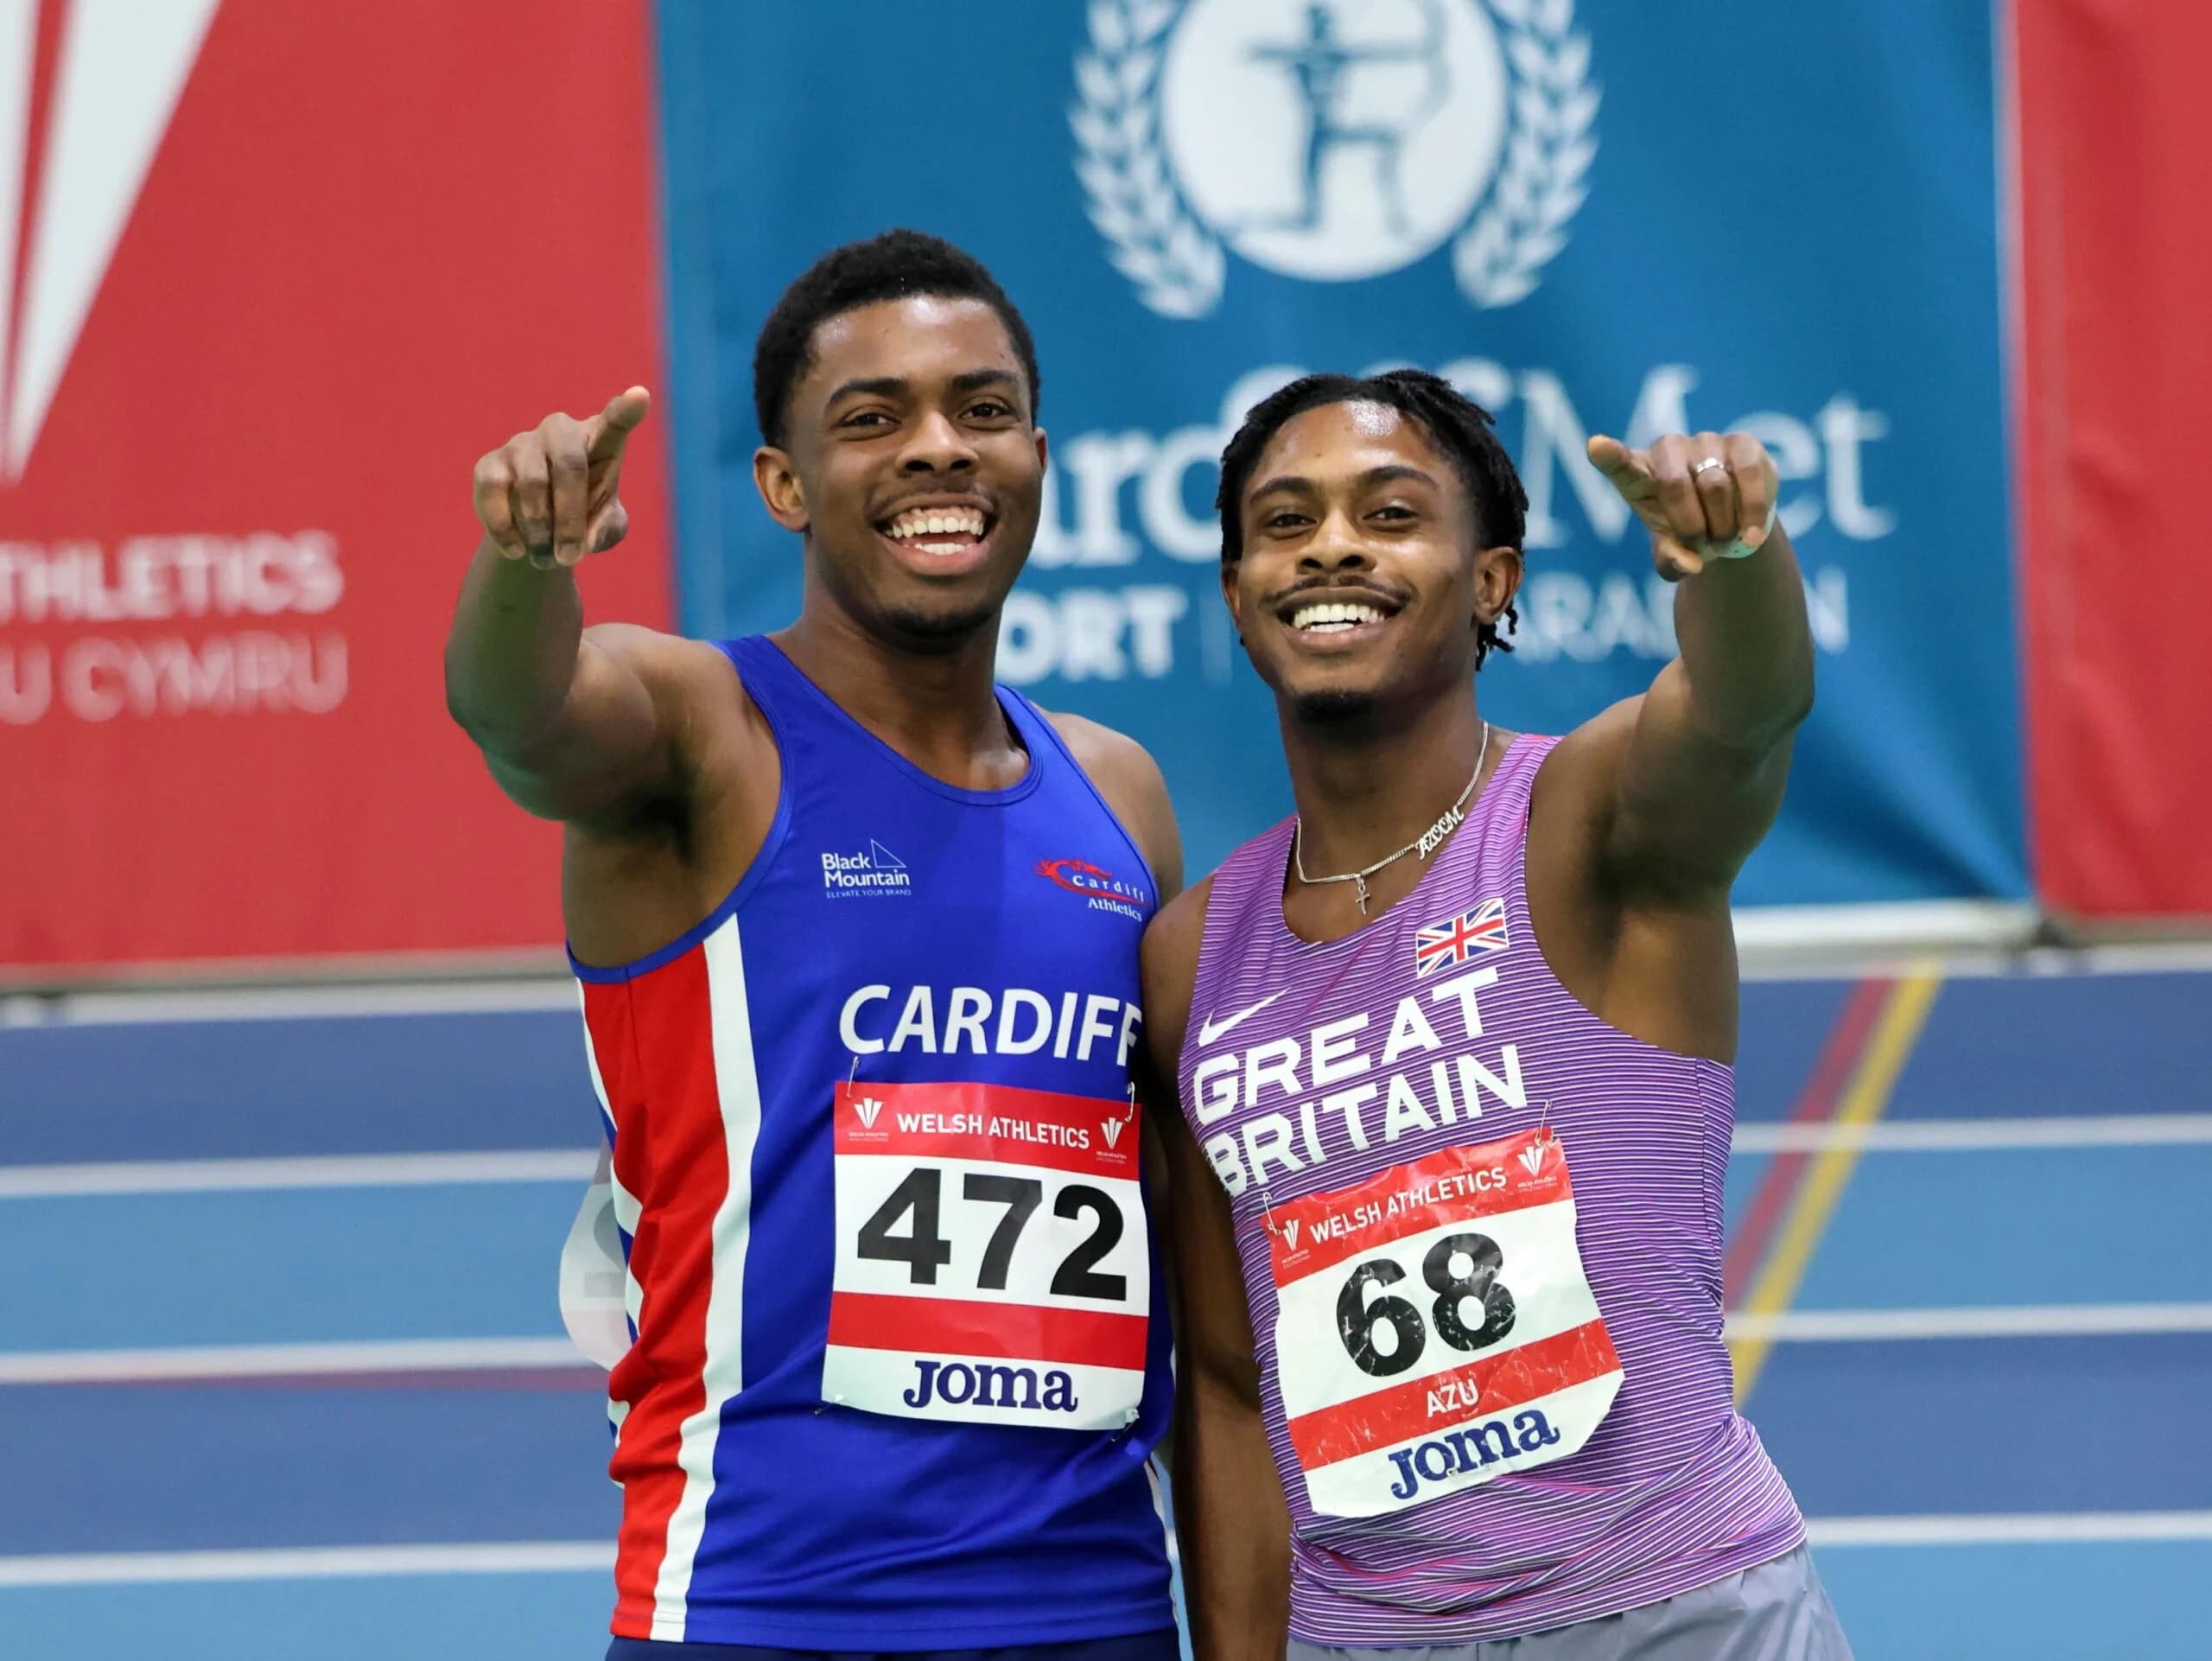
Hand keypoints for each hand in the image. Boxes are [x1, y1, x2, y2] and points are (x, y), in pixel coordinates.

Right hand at [473, 386, 650, 568]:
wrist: (537, 532)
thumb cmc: (583, 519)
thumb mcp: (605, 529)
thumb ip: (605, 529)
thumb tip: (586, 540)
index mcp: (600, 441)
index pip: (615, 421)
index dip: (626, 410)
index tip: (640, 397)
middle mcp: (560, 432)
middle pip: (569, 464)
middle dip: (571, 517)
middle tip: (572, 557)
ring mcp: (522, 443)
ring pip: (532, 482)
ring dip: (540, 529)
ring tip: (546, 560)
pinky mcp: (488, 464)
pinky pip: (493, 492)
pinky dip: (505, 528)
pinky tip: (517, 551)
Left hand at [1587, 430, 1777, 580]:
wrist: (1731, 519)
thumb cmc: (1690, 531)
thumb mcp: (1674, 551)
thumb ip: (1672, 561)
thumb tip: (1690, 563)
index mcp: (1639, 476)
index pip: (1620, 465)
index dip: (1609, 456)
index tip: (1596, 447)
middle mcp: (1668, 450)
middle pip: (1674, 486)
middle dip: (1691, 525)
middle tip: (1702, 545)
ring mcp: (1704, 441)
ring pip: (1714, 486)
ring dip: (1722, 525)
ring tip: (1725, 539)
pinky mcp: (1742, 442)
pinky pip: (1748, 475)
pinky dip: (1752, 512)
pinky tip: (1752, 536)